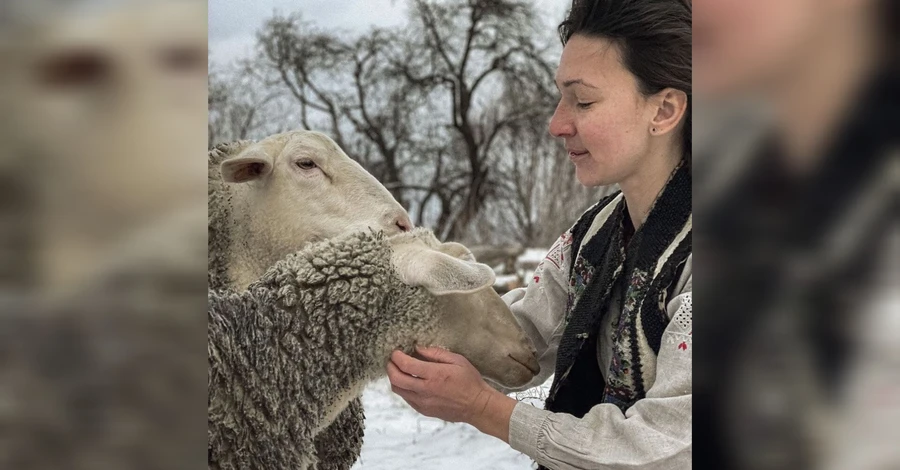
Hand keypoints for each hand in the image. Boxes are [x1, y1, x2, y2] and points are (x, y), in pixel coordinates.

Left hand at [386, 345, 515, 441]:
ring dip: (394, 378)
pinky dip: (403, 388)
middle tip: (392, 360)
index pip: (406, 365)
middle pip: (396, 379)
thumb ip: (436, 353)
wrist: (477, 406)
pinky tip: (409, 381)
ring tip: (398, 370)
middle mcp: (425, 390)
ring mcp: (423, 403)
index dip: (396, 357)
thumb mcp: (457, 360)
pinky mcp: (424, 410)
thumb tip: (418, 348)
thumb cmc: (470, 381)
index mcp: (434, 375)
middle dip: (390, 367)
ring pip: (398, 390)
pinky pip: (406, 398)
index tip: (395, 352)